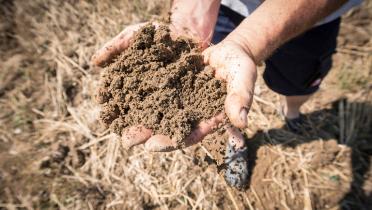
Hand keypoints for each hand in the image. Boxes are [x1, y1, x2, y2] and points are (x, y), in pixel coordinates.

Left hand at [92, 24, 255, 151]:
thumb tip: (241, 123)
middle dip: (149, 135)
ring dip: (140, 120)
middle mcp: (193, 113)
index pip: (190, 135)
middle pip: (169, 128)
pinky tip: (124, 99)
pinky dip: (142, 98)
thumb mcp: (243, 79)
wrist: (230, 52)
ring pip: (159, 113)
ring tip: (118, 124)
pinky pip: (157, 94)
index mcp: (209, 118)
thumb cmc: (239, 67)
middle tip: (128, 141)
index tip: (152, 146)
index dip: (172, 141)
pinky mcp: (174, 87)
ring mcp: (182, 101)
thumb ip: (241, 98)